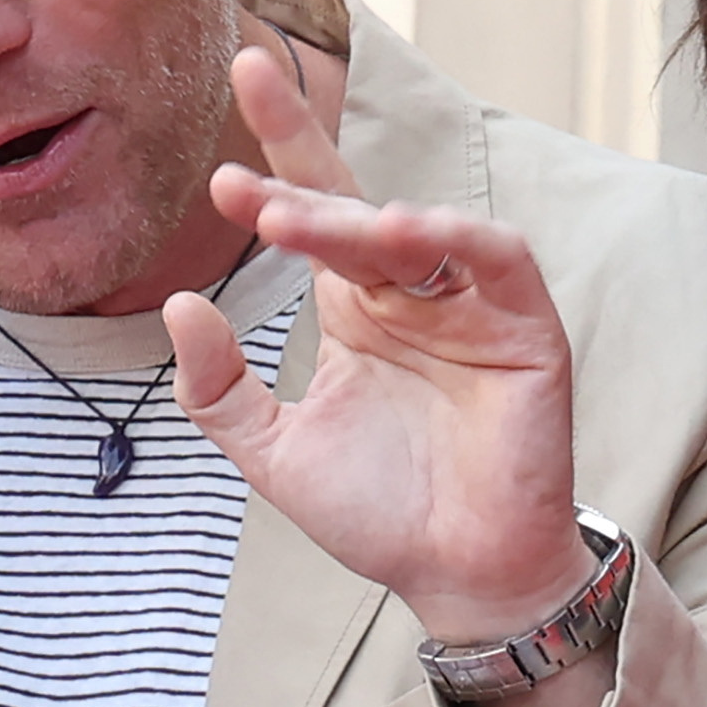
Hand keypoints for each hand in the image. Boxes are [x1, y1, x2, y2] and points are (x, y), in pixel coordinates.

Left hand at [166, 40, 588, 644]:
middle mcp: (411, 290)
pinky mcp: (526, 325)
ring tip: (293, 220)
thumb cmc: (378, 513)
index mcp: (355, 306)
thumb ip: (218, 388)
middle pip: (354, 201)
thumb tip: (180, 303)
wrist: (455, 574)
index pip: (313, 207)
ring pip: (414, 230)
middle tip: (243, 166)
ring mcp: (471, 302)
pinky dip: (451, 239)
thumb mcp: (271, 452)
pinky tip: (399, 235)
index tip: (226, 132)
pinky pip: (496, 259)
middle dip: (301, 166)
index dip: (278, 156)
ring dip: (354, 220)